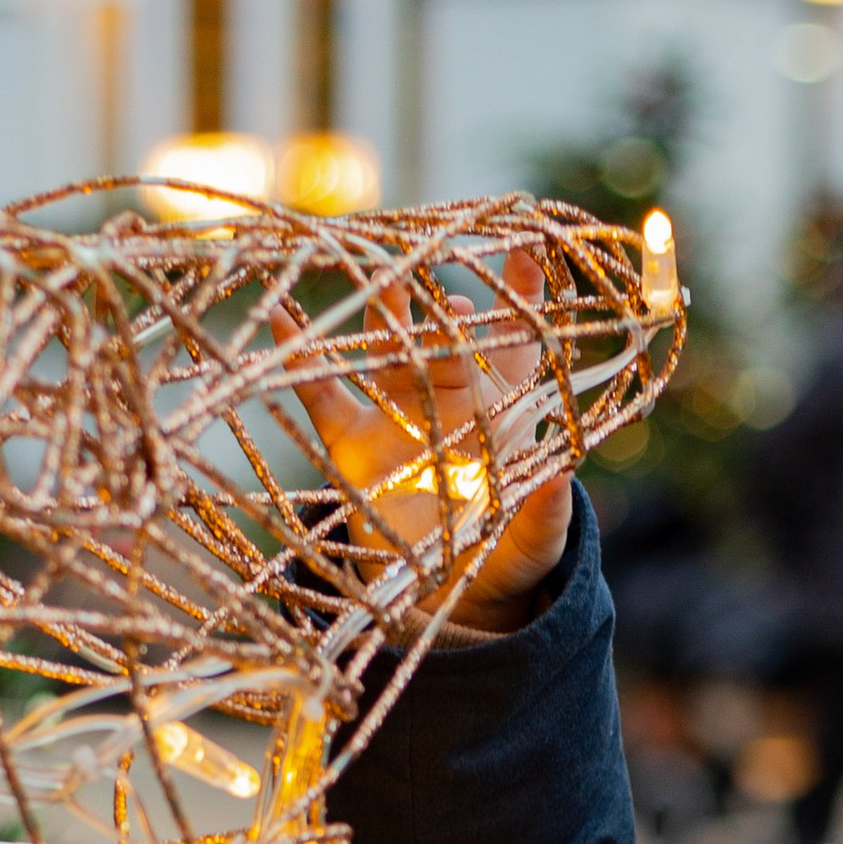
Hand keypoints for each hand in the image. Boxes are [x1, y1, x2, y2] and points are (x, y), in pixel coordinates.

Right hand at [297, 241, 572, 633]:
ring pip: (390, 349)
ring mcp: (398, 413)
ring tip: (378, 275)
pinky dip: (301, 358)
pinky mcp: (351, 442)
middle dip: (444, 311)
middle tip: (444, 289)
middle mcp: (449, 398)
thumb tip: (563, 479)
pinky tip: (279, 320)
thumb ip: (544, 516)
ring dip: (384, 313)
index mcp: (502, 412)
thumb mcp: (533, 546)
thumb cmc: (503, 557)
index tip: (532, 249)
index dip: (525, 298)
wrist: (446, 594)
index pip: (518, 343)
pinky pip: (322, 392)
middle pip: (447, 339)